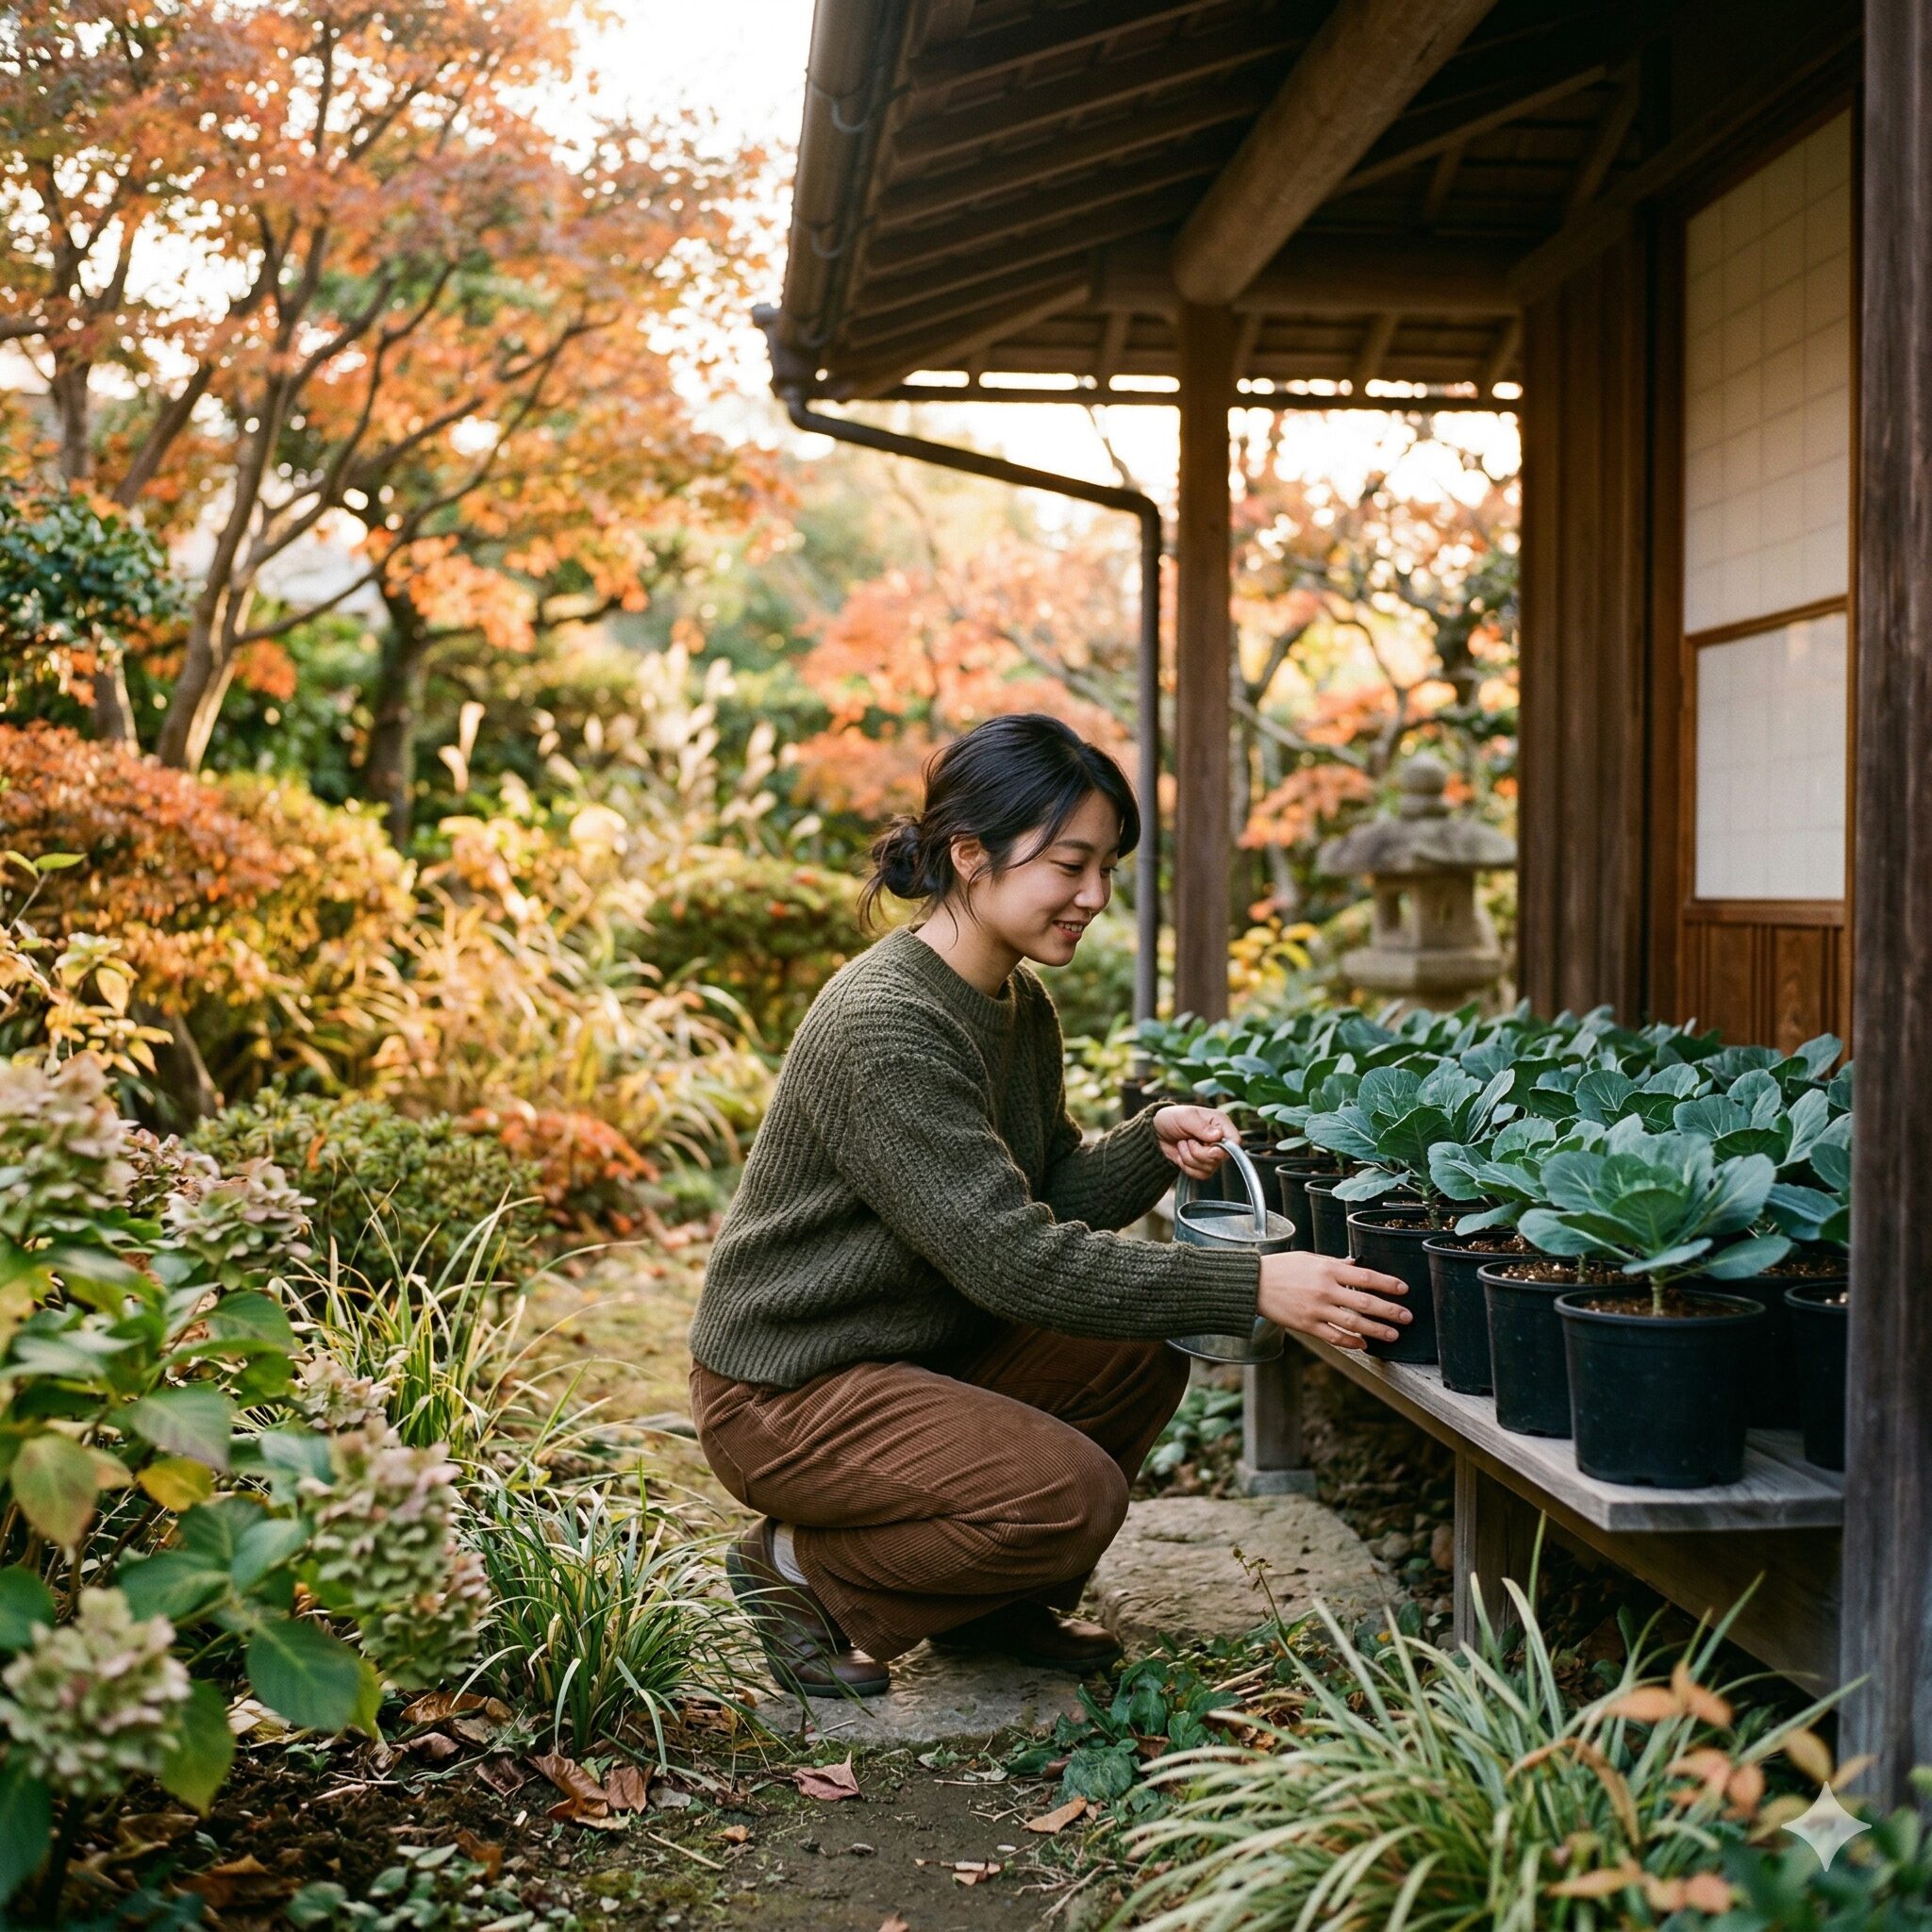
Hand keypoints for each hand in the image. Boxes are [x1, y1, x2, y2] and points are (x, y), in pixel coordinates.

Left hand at [1152, 1104, 1241, 1179]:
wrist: (1155, 1133)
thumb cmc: (1170, 1119)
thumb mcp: (1185, 1117)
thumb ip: (1202, 1127)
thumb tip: (1218, 1136)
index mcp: (1219, 1123)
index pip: (1235, 1140)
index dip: (1224, 1148)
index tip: (1209, 1147)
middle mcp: (1218, 1139)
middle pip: (1221, 1158)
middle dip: (1199, 1152)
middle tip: (1187, 1140)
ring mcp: (1211, 1154)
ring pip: (1209, 1168)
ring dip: (1189, 1158)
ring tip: (1182, 1144)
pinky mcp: (1202, 1165)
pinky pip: (1201, 1175)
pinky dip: (1187, 1167)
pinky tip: (1182, 1155)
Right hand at [1258, 1250, 1411, 1350]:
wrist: (1253, 1283)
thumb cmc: (1282, 1267)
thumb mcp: (1310, 1258)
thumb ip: (1335, 1263)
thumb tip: (1356, 1264)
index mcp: (1327, 1269)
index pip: (1365, 1276)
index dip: (1387, 1283)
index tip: (1403, 1289)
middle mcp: (1325, 1289)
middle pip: (1365, 1302)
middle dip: (1389, 1311)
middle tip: (1407, 1317)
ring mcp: (1316, 1309)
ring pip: (1354, 1323)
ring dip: (1376, 1330)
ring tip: (1393, 1335)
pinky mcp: (1307, 1325)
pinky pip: (1335, 1337)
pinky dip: (1352, 1342)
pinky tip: (1364, 1344)